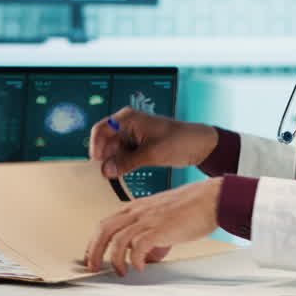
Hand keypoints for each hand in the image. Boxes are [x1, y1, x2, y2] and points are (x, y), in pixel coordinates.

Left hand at [84, 177, 222, 275]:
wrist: (211, 199)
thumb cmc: (193, 207)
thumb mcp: (164, 220)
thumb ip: (152, 238)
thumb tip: (146, 258)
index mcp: (137, 207)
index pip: (106, 223)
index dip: (95, 240)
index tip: (91, 255)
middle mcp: (138, 211)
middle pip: (104, 229)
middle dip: (94, 250)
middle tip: (92, 267)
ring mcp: (148, 219)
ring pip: (118, 239)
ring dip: (114, 259)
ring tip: (120, 271)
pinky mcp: (160, 229)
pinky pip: (138, 246)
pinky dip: (135, 260)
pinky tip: (140, 268)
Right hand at [90, 107, 217, 178]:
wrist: (200, 145)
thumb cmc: (180, 141)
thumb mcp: (152, 154)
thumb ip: (127, 162)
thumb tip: (106, 171)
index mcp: (129, 118)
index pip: (101, 129)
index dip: (95, 146)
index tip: (96, 163)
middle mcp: (127, 124)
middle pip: (105, 140)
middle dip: (104, 157)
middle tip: (104, 175)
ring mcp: (132, 135)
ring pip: (113, 150)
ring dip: (112, 162)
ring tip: (113, 177)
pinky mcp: (138, 145)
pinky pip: (122, 155)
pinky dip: (121, 164)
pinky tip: (121, 175)